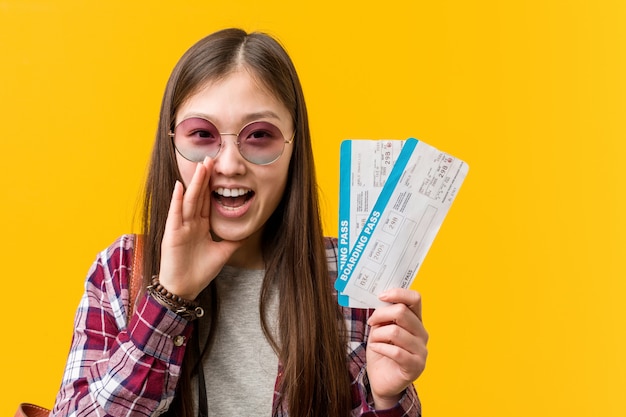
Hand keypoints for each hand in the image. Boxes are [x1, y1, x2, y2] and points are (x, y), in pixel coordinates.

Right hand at [158, 157, 241, 298]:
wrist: (185, 288)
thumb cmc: (200, 271)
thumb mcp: (223, 252)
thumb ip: (233, 240)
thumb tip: (248, 231)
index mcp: (200, 225)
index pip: (207, 200)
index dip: (213, 185)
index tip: (218, 170)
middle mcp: (190, 222)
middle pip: (198, 196)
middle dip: (204, 177)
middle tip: (210, 158)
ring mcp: (180, 226)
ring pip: (189, 200)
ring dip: (194, 183)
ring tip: (200, 166)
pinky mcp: (172, 234)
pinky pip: (175, 214)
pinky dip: (177, 200)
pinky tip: (179, 187)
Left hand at [366, 288, 427, 409]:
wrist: (382, 379)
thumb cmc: (382, 351)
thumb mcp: (380, 328)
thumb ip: (384, 315)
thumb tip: (381, 299)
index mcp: (415, 320)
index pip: (415, 298)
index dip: (398, 293)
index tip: (381, 296)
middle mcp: (422, 333)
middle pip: (402, 312)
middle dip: (380, 315)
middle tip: (371, 322)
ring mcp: (421, 350)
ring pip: (395, 332)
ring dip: (378, 335)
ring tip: (373, 341)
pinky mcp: (416, 366)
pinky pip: (396, 352)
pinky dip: (380, 348)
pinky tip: (375, 349)